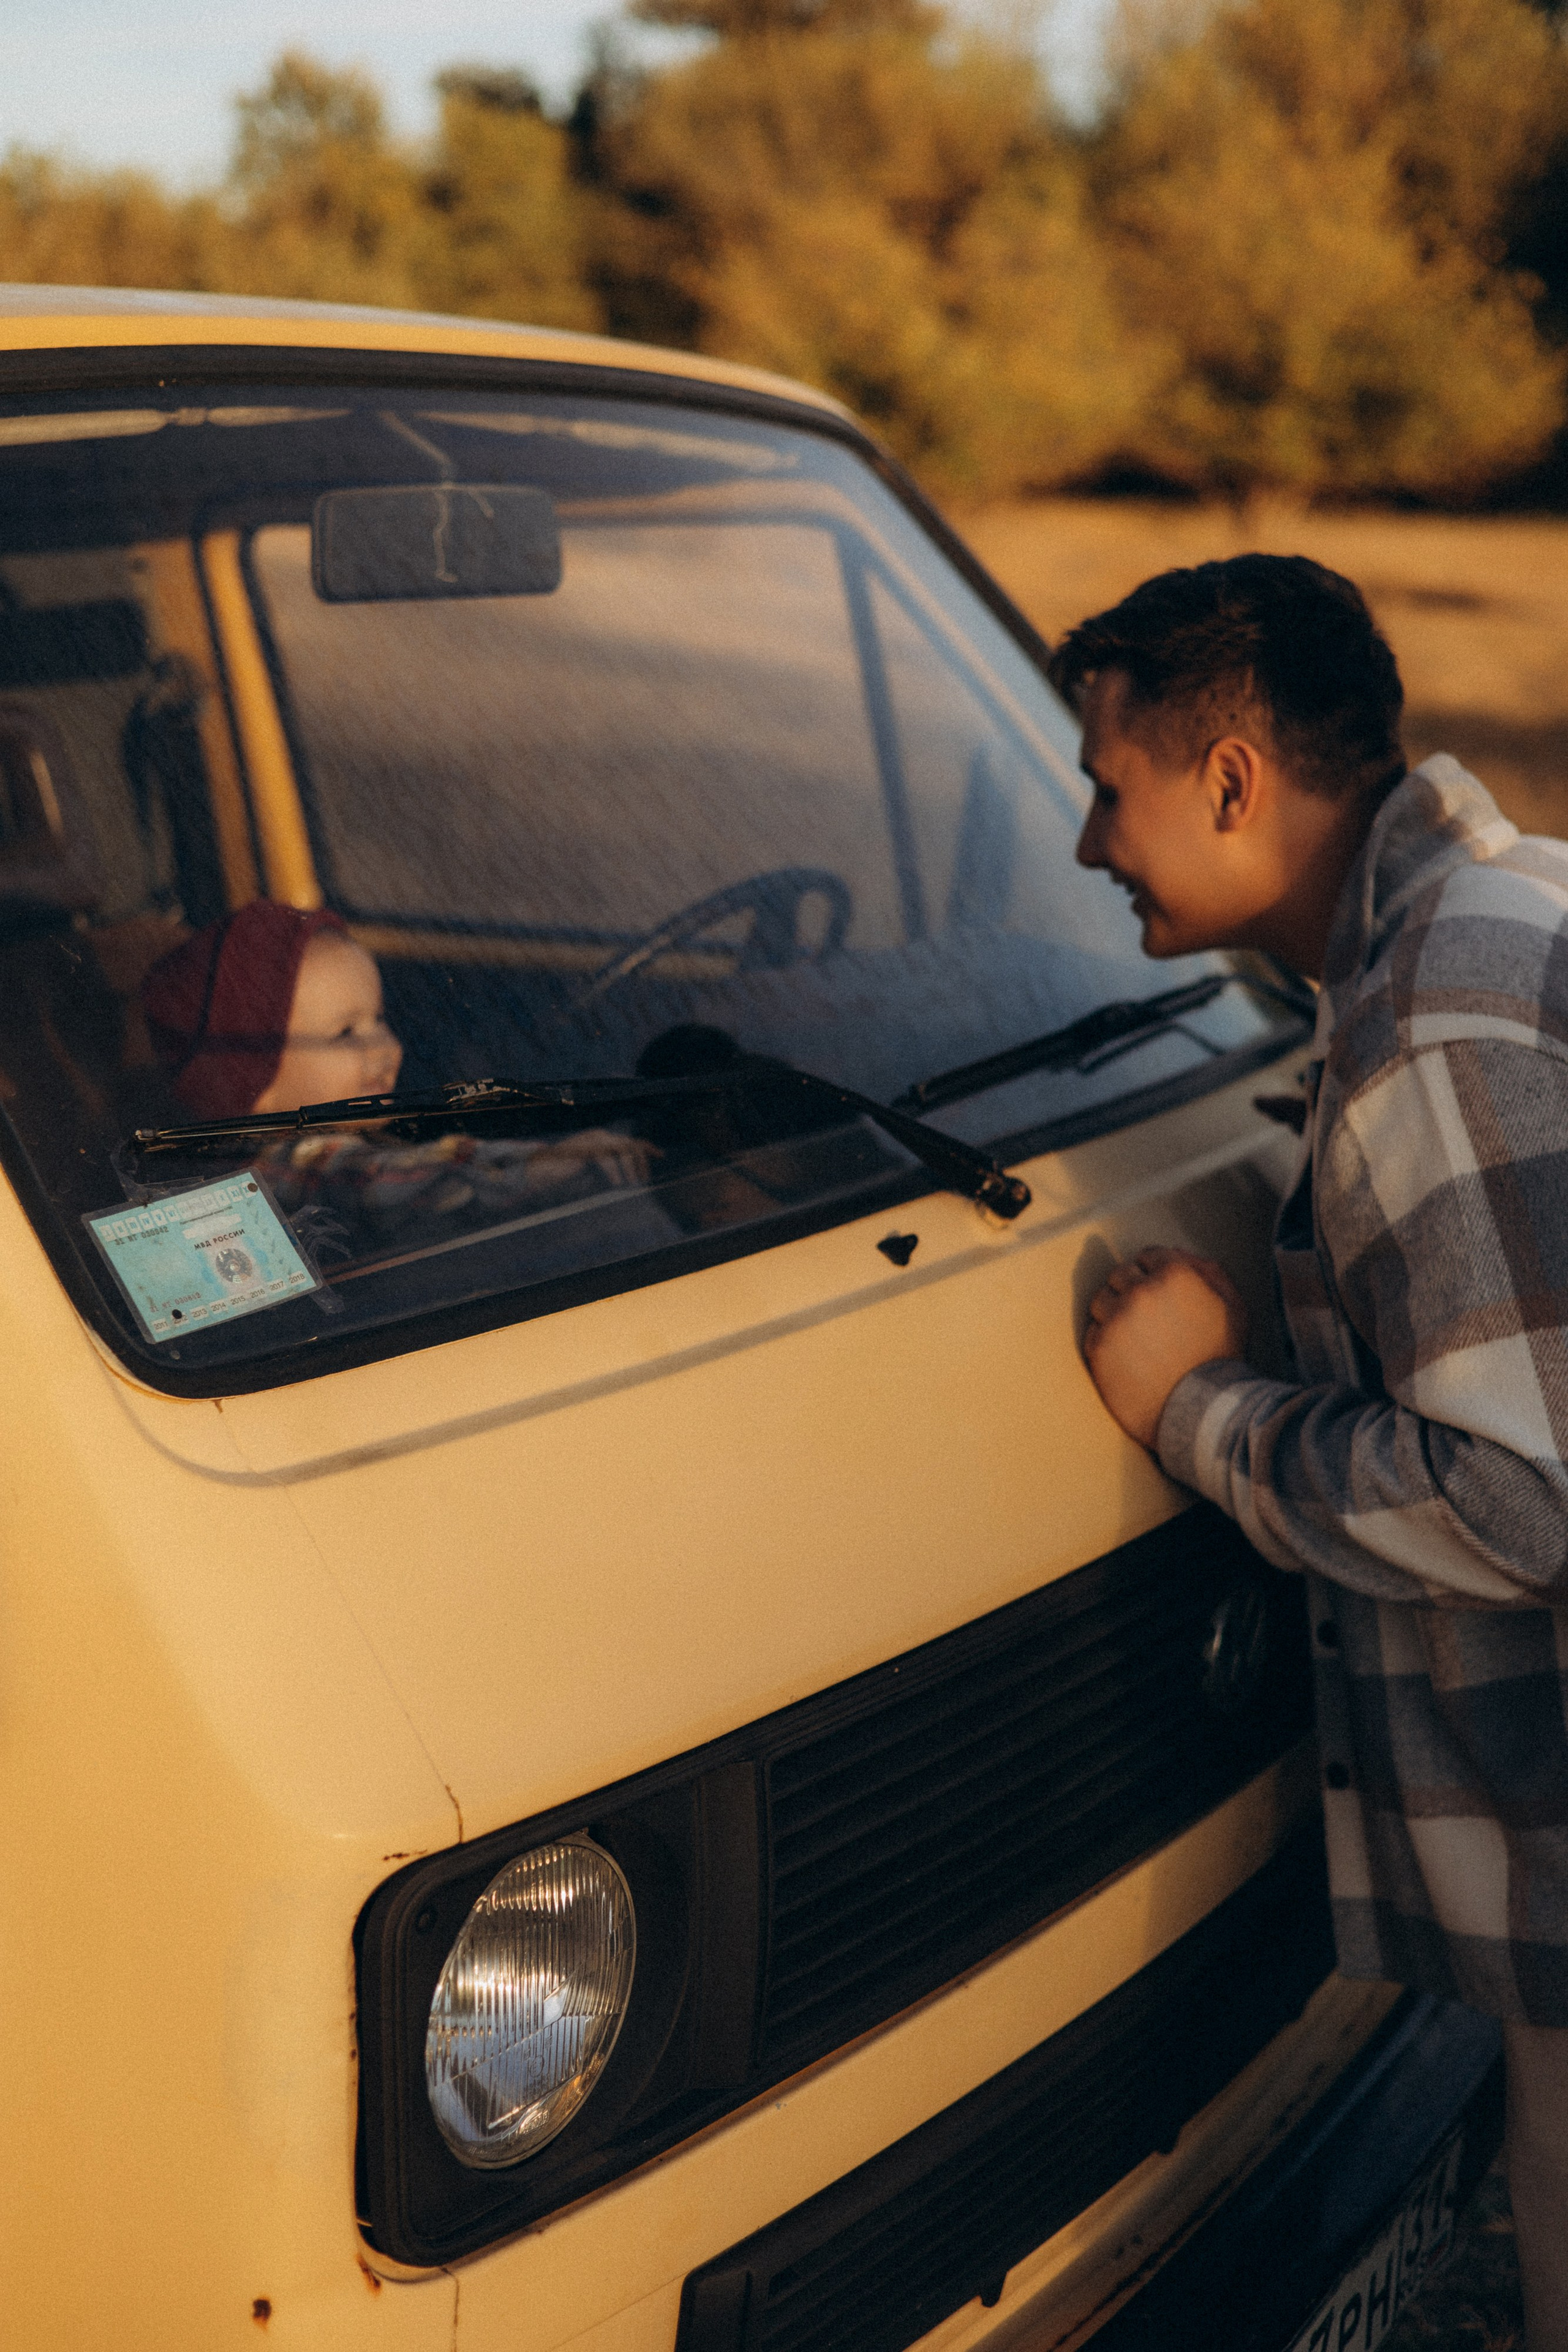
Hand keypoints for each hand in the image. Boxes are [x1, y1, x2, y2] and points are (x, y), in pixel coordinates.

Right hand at [526, 1128, 658, 1189]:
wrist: (539, 1167)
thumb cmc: (563, 1168)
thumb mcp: (590, 1162)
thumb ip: (605, 1160)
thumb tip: (628, 1168)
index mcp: (601, 1138)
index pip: (630, 1140)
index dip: (646, 1147)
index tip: (660, 1155)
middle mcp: (599, 1135)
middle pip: (630, 1143)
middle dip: (641, 1160)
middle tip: (644, 1179)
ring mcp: (592, 1140)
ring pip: (622, 1148)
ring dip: (630, 1166)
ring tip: (632, 1182)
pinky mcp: (585, 1149)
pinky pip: (606, 1156)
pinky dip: (614, 1169)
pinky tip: (617, 1182)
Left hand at [1083, 1245, 1247, 1450]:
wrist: (1203, 1410)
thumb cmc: (1220, 1358)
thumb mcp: (1232, 1306)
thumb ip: (1207, 1271)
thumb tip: (1177, 1253)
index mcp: (1174, 1275)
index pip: (1148, 1256)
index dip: (1155, 1275)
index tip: (1161, 1295)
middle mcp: (1141, 1291)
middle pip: (1120, 1275)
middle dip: (1132, 1290)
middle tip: (1148, 1318)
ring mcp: (1117, 1319)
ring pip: (1101, 1300)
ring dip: (1114, 1313)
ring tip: (1136, 1338)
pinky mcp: (1100, 1347)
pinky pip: (1093, 1331)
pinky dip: (1105, 1341)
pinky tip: (1127, 1357)